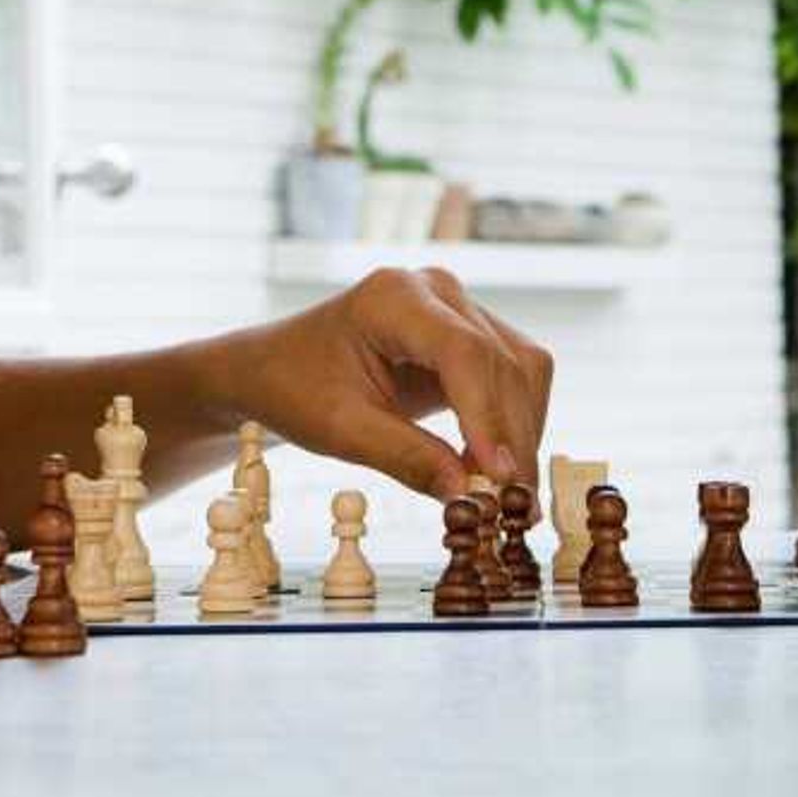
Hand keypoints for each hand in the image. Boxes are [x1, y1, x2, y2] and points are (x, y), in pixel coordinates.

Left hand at [218, 266, 554, 501]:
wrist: (275, 367)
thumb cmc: (294, 387)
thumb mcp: (340, 430)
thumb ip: (405, 458)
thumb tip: (466, 494)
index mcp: (394, 298)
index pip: (464, 352)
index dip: (488, 416)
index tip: (498, 476)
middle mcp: (437, 290)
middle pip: (503, 362)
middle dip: (513, 436)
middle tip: (514, 506)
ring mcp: (457, 309)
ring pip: (522, 368)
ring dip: (521, 432)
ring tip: (505, 496)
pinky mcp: (469, 334)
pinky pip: (513, 376)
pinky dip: (512, 424)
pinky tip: (492, 469)